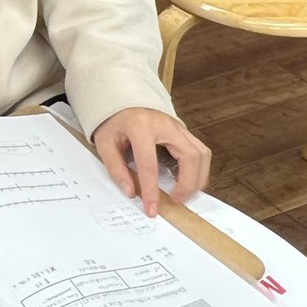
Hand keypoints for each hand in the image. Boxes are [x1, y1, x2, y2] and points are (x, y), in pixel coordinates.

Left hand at [93, 107, 211, 217]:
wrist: (121, 97)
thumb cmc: (112, 120)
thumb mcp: (104, 142)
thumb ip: (115, 167)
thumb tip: (131, 192)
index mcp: (140, 127)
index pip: (149, 163)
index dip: (152, 189)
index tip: (152, 208)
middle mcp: (165, 124)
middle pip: (190, 156)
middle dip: (187, 184)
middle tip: (177, 200)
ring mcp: (177, 125)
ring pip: (202, 153)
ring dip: (198, 177)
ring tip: (186, 193)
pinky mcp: (183, 129)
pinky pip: (200, 150)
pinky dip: (199, 168)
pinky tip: (189, 180)